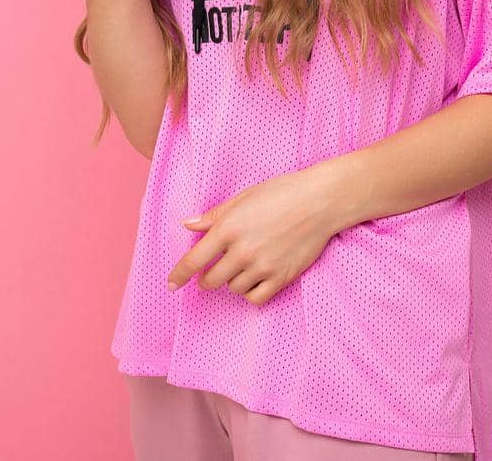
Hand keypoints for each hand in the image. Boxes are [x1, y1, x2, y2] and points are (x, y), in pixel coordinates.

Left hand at [167, 168, 346, 305]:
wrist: (319, 201)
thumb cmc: (281, 193)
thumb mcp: (243, 198)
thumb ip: (214, 216)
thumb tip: (187, 225)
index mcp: (228, 229)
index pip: (194, 260)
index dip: (179, 275)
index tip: (172, 284)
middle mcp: (242, 251)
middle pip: (212, 280)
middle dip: (207, 278)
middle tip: (213, 271)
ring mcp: (262, 266)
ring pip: (234, 289)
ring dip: (233, 281)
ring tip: (244, 265)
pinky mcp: (281, 277)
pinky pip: (256, 297)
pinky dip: (251, 292)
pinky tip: (255, 279)